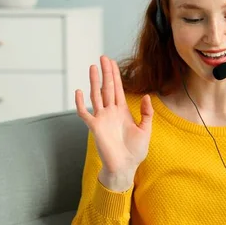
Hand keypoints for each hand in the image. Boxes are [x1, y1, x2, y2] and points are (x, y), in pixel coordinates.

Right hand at [75, 55, 153, 190]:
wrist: (126, 167)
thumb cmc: (135, 151)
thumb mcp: (146, 129)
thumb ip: (146, 113)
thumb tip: (146, 96)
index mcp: (122, 111)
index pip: (118, 89)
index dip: (115, 75)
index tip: (112, 63)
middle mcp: (110, 112)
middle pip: (107, 88)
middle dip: (106, 72)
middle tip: (103, 57)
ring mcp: (101, 118)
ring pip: (96, 96)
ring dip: (94, 82)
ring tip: (92, 67)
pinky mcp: (94, 127)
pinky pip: (85, 113)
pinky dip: (81, 103)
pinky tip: (79, 91)